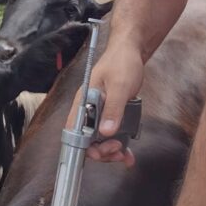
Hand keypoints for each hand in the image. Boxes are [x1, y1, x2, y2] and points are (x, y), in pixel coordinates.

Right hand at [65, 41, 144, 165]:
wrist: (131, 51)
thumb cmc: (121, 62)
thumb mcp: (120, 86)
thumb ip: (113, 109)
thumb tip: (106, 132)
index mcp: (83, 102)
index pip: (75, 131)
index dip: (83, 146)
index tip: (98, 152)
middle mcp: (89, 110)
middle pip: (87, 140)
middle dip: (101, 150)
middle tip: (117, 149)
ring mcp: (100, 113)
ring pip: (100, 140)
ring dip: (111, 151)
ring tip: (124, 154)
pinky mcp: (111, 114)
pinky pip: (112, 135)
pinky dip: (119, 146)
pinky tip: (128, 153)